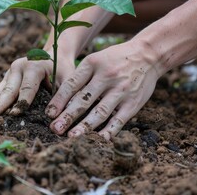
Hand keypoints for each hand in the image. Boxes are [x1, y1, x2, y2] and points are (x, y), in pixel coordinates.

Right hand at [0, 53, 74, 116]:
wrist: (55, 53)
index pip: (26, 88)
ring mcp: (10, 72)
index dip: (21, 102)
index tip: (13, 115)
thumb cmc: (63, 68)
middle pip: (8, 90)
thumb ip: (64, 96)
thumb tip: (56, 117)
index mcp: (33, 67)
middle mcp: (18, 67)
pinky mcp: (7, 78)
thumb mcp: (69, 79)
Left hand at [45, 40, 159, 139]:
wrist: (148, 55)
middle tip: (55, 129)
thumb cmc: (115, 59)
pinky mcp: (133, 102)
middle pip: (84, 100)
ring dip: (85, 126)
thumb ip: (81, 76)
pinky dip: (108, 132)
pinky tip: (98, 140)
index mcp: (93, 63)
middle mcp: (106, 76)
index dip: (59, 100)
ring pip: (100, 112)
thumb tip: (61, 99)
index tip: (49, 114)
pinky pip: (119, 120)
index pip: (72, 84)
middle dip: (68, 116)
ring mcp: (121, 90)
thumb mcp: (96, 59)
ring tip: (72, 137)